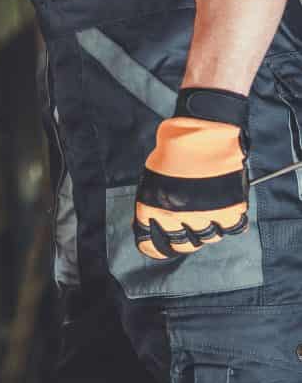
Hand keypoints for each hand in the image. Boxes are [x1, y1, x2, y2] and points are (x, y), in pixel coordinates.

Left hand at [133, 87, 249, 259]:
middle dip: (180, 242)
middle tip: (182, 236)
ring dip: (205, 232)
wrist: (201, 134)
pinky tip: (224, 216)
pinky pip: (232, 228)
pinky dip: (228, 224)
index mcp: (153, 209)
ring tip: (204, 221)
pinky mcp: (231, 210)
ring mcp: (206, 215)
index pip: (149, 242)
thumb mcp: (152, 177)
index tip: (153, 249)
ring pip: (207, 238)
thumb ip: (153, 201)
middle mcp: (178, 217)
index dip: (151, 248)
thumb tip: (152, 219)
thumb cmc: (172, 150)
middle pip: (181, 244)